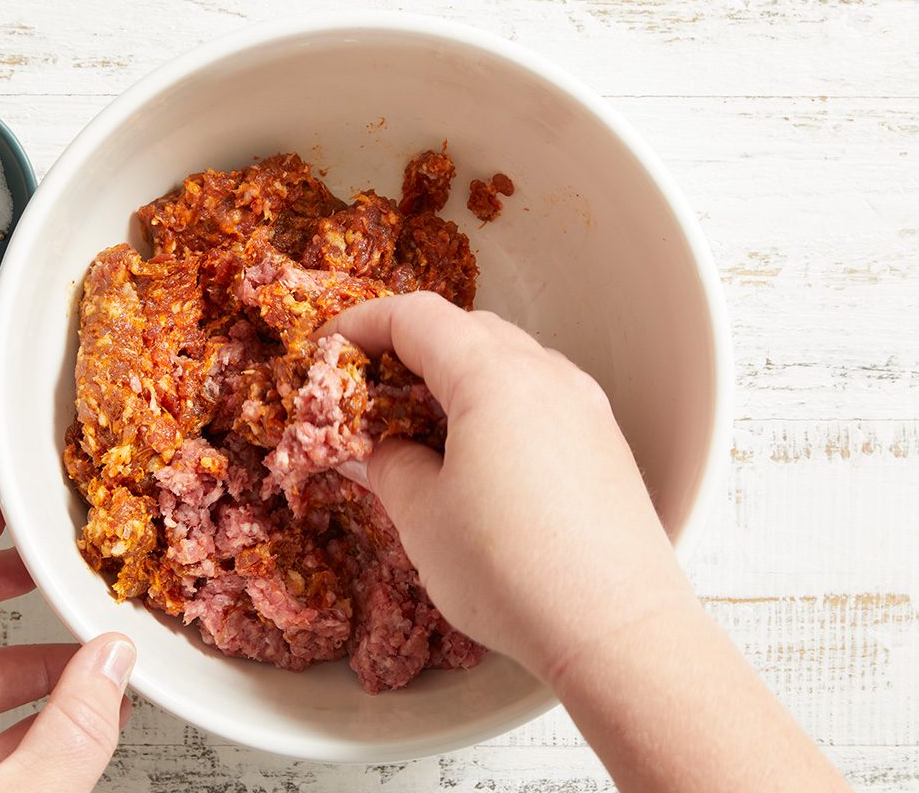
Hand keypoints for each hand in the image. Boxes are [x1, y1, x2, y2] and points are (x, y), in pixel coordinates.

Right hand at [321, 292, 848, 791]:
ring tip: (418, 423)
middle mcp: (546, 375)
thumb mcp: (423, 518)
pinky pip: (540, 392)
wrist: (616, 630)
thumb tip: (364, 450)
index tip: (331, 348)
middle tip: (367, 391)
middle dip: (408, 347)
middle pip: (464, 327)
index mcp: (492, 377)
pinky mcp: (604, 440)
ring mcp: (583, 405)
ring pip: (507, 357)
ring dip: (455, 372)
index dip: (364, 324)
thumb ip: (385, 465)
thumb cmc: (513, 573)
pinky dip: (496, 400)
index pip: (417, 317)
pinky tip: (476, 451)